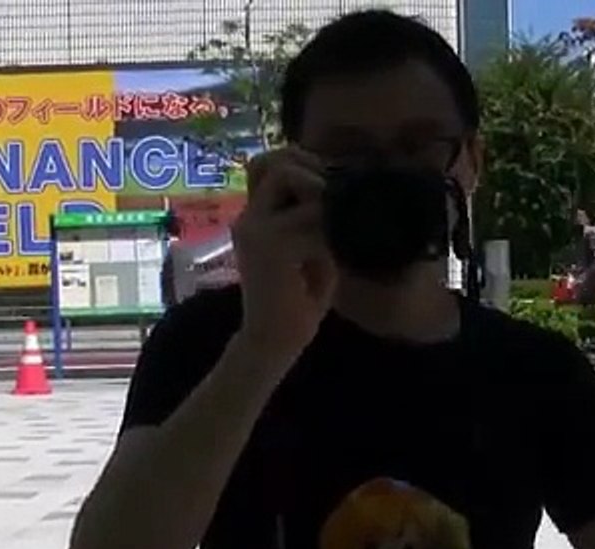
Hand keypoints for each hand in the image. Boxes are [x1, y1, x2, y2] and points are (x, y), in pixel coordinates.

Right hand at [231, 146, 337, 359]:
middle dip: (315, 170)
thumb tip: (345, 189)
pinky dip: (332, 230)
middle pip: (277, 162)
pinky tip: (340, 250)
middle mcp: (249, 216)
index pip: (268, 163)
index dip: (303, 162)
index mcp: (254, 215)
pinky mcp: (271, 246)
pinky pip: (311, 219)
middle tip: (341, 198)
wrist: (273, 342)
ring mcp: (256, 229)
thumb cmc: (296, 299)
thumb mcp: (311, 248)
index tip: (334, 183)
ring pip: (293, 180)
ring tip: (339, 223)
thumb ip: (318, 218)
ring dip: (324, 196)